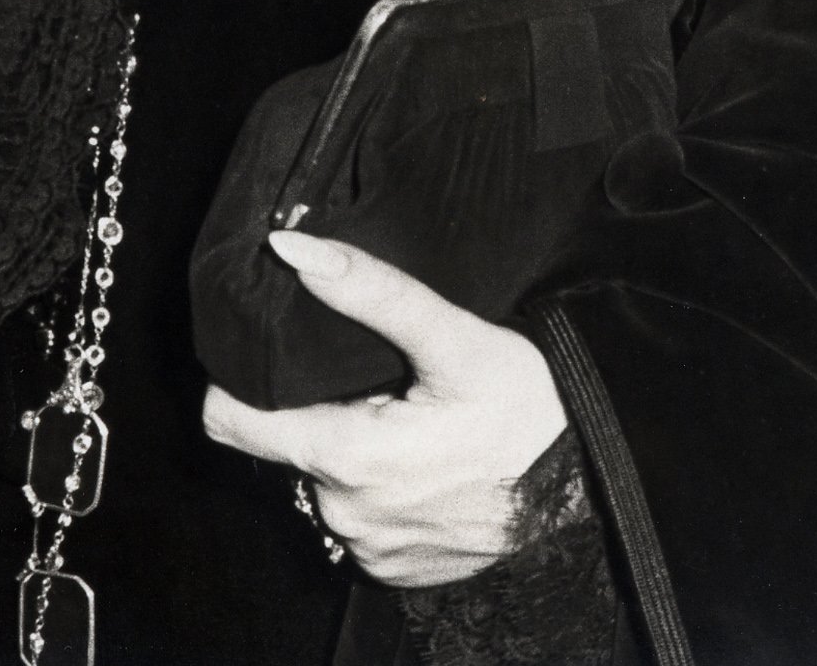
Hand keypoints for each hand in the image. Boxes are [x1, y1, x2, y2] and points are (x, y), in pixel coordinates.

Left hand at [202, 231, 566, 588]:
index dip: (235, 379)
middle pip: (280, 443)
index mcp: (344, 456)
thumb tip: (290, 247)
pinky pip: (355, 516)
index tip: (266, 349)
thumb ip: (367, 289)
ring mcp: (369, 548)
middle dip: (307, 406)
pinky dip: (373, 487)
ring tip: (393, 412)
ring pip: (318, 480)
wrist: (585, 492)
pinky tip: (414, 459)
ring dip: (343, 448)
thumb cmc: (524, 413)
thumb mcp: (452, 337)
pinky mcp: (394, 569)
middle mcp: (345, 512)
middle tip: (363, 376)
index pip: (231, 420)